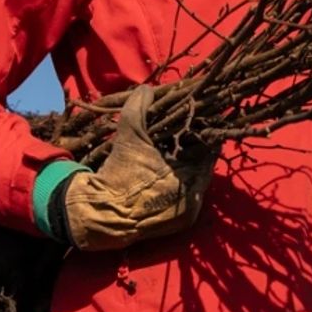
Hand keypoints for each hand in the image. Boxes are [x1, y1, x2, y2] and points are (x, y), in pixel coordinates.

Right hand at [61, 85, 212, 251]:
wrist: (102, 214)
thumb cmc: (119, 174)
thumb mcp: (129, 135)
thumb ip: (139, 107)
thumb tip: (147, 88)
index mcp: (191, 176)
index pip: (209, 147)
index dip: (201, 132)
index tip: (194, 120)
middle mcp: (196, 197)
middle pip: (204, 164)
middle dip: (194, 148)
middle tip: (184, 134)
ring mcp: (190, 212)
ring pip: (197, 179)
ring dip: (189, 165)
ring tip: (175, 151)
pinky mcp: (181, 222)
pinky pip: (189, 196)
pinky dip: (182, 183)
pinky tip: (169, 172)